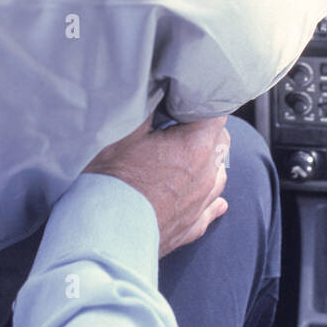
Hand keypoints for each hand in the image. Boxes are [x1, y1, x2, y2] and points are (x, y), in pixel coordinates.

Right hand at [83, 113, 230, 257]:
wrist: (105, 236)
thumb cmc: (111, 182)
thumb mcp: (124, 133)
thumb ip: (149, 109)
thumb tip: (158, 89)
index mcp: (195, 147)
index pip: (216, 113)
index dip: (202, 102)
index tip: (187, 100)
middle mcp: (206, 175)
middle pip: (221, 142)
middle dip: (206, 130)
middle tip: (182, 124)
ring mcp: (201, 204)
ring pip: (219, 175)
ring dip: (209, 162)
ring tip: (190, 156)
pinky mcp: (191, 228)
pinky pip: (211, 210)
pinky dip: (212, 201)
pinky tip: (217, 202)